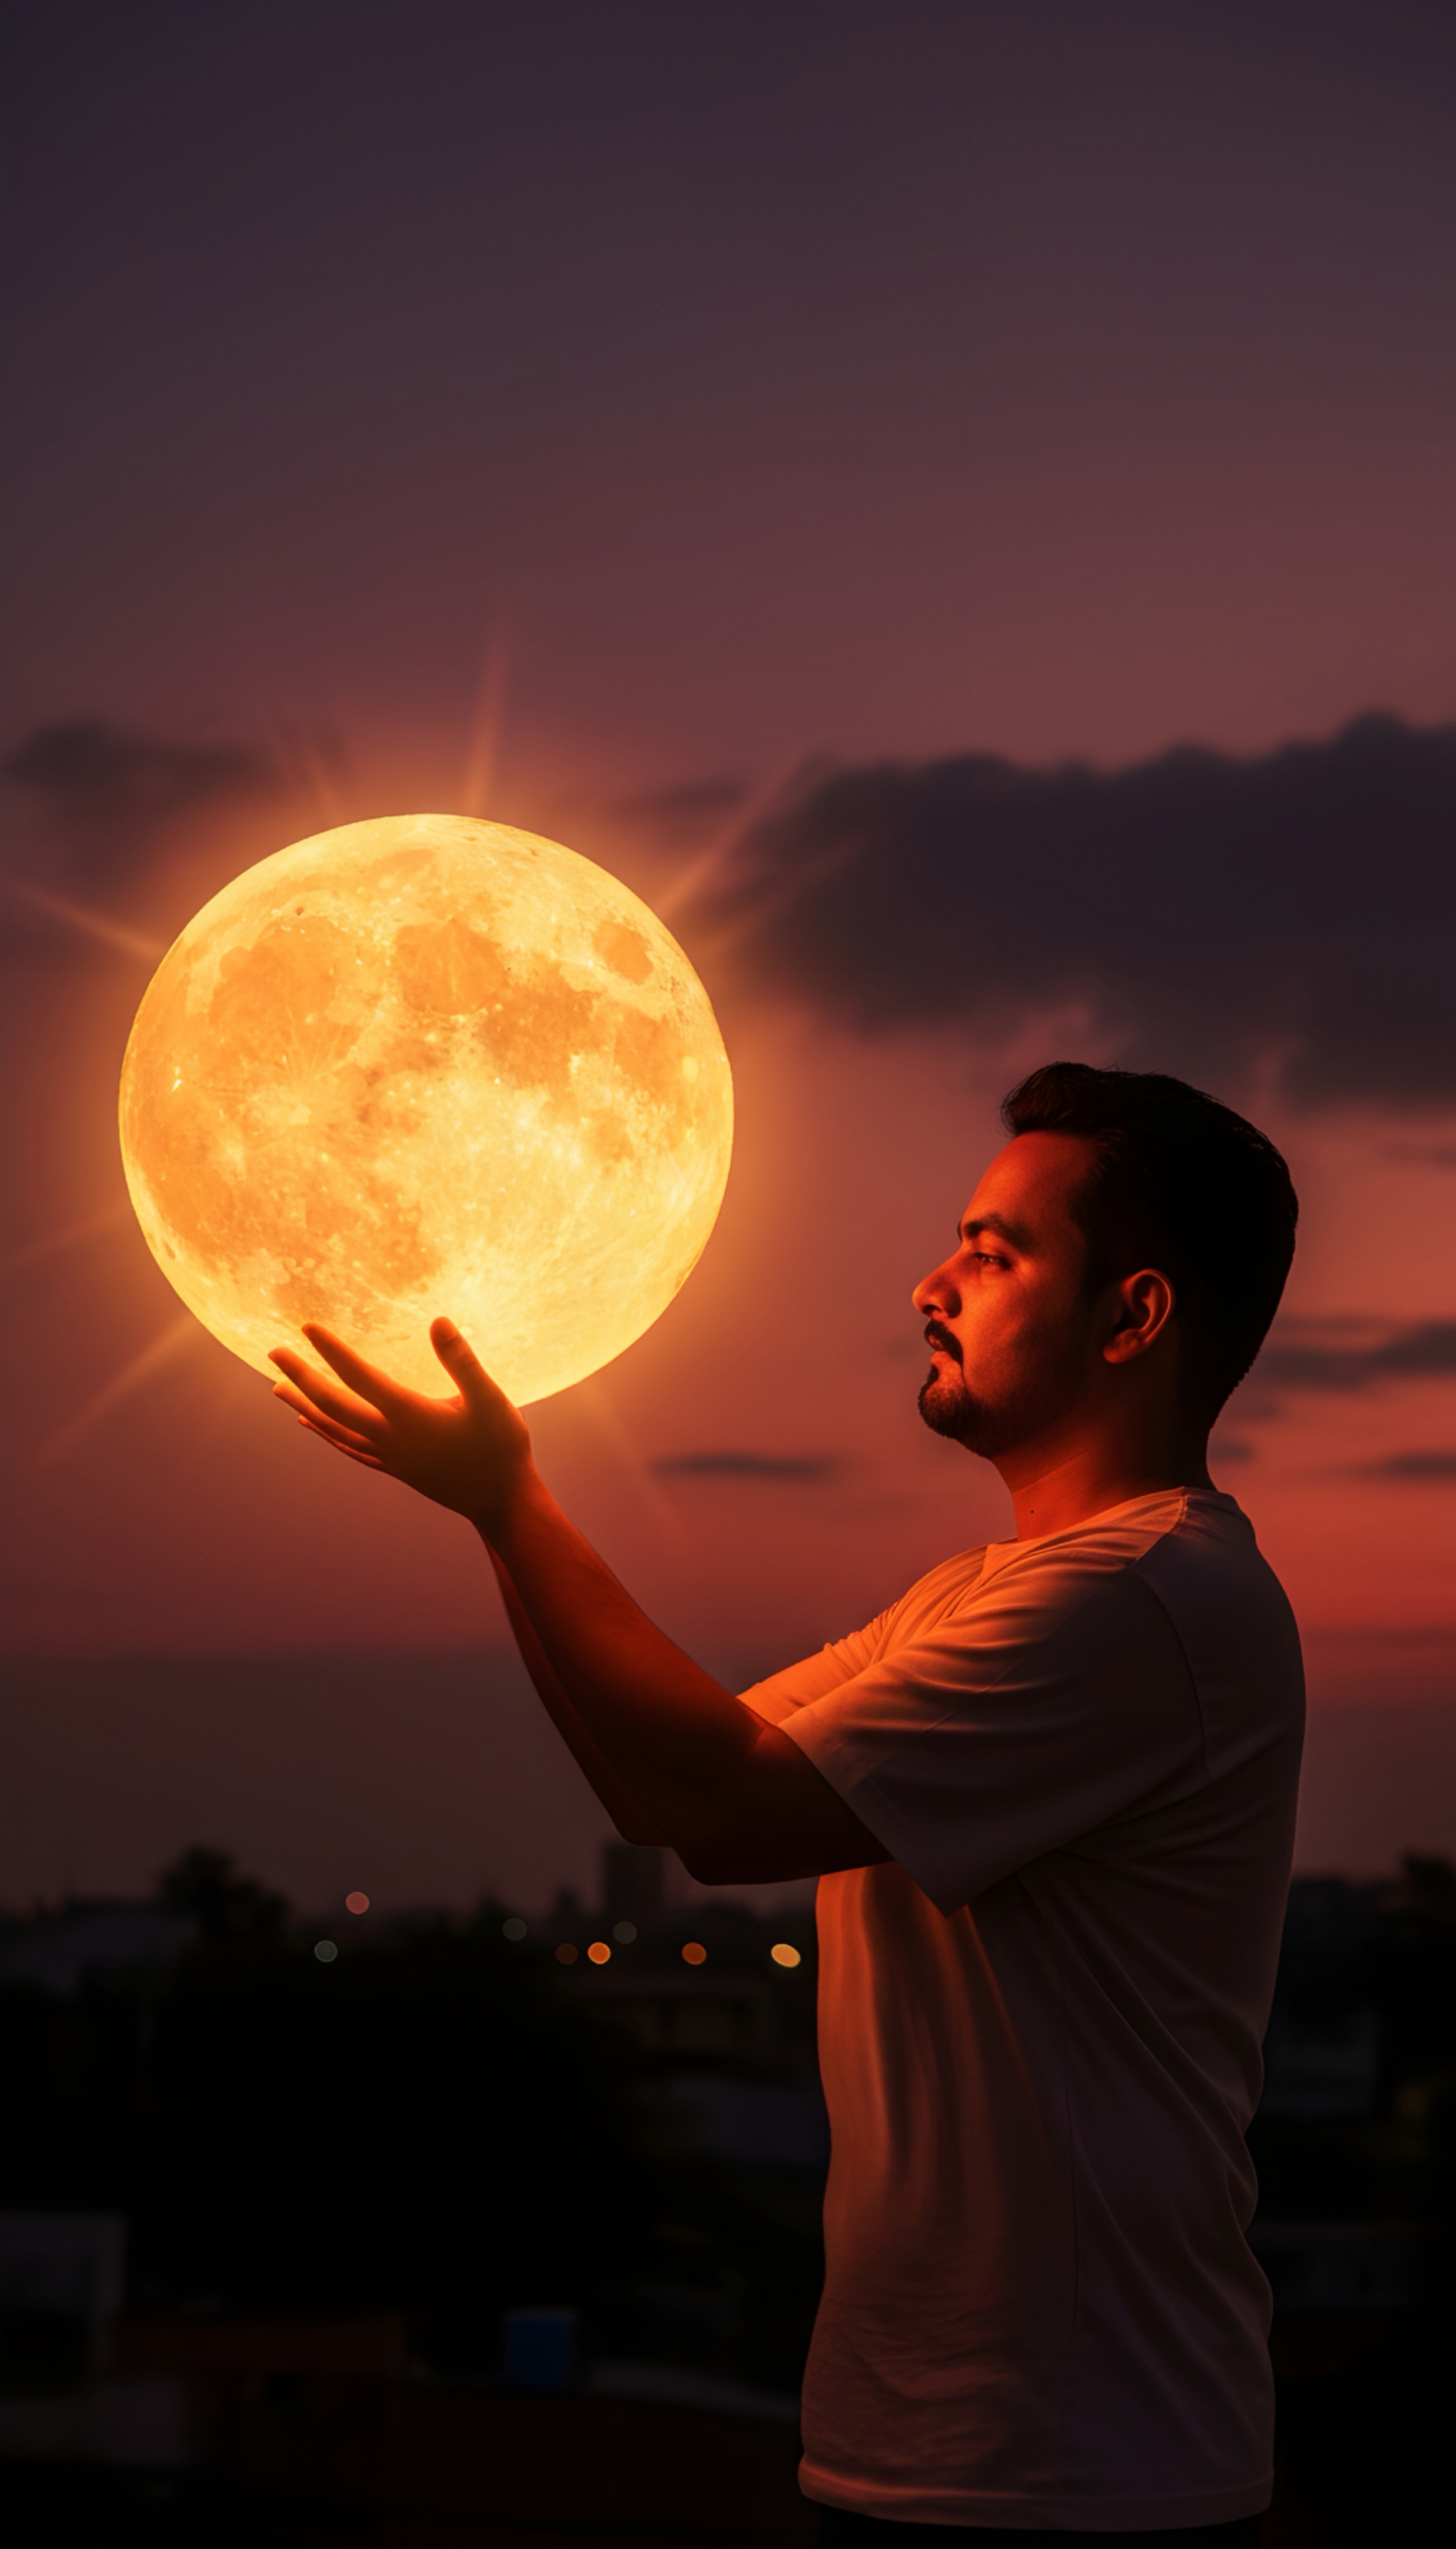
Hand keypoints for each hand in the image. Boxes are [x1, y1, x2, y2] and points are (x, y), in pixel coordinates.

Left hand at [268, 1318, 531, 1535]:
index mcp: (412, 1416)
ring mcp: (390, 1457)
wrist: (502, 1502)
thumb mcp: (490, 1399)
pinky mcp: (396, 1469)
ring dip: (304, 1405)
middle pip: (334, 1405)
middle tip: (275, 1352)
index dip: (332, 1351)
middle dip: (303, 1377)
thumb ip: (462, 1361)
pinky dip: (325, 1434)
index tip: (307, 1327)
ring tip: (277, 1387)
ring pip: (335, 1429)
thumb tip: (438, 1322)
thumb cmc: (501, 1448)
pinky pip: (349, 1448)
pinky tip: (309, 1424)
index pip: (361, 1378)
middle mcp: (392, 1438)